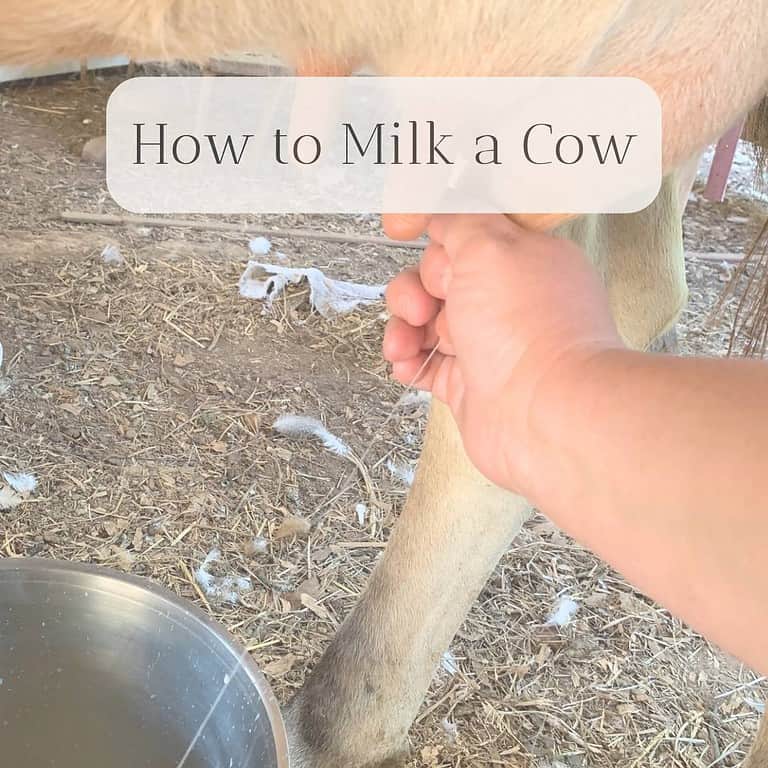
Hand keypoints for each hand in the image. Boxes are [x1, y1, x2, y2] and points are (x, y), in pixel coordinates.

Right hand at [383, 214, 622, 493]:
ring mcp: (486, 344)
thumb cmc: (528, 330)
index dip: (436, 236)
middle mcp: (506, 300)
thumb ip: (461, 220)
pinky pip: (424, 363)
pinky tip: (405, 364)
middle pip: (438, 278)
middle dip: (416, 288)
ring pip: (426, 321)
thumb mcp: (490, 246)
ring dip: (403, 327)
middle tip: (425, 305)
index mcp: (522, 259)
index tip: (403, 230)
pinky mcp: (468, 383)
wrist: (542, 414)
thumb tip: (442, 212)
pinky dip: (408, 361)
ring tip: (405, 342)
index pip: (467, 234)